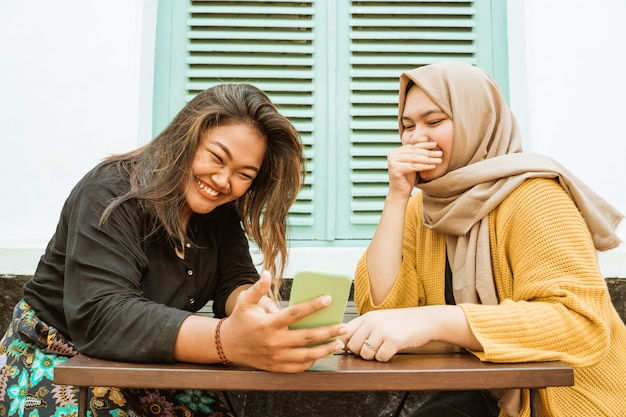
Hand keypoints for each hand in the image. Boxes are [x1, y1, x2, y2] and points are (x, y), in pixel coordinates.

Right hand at [221, 271, 347, 371]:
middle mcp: (274, 342)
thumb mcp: (245, 302)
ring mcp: (276, 357)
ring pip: (306, 355)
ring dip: (325, 350)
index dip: (312, 306)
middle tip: (344, 327)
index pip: (295, 314)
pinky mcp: (276, 367)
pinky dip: (312, 361)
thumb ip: (257, 288)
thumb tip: (266, 273)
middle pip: (306, 337)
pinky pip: (298, 367)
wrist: (228, 346)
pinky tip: (323, 353)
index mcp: (268, 324)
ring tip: (340, 343)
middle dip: (327, 332)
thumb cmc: (240, 321)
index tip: (328, 299)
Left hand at [340, 308, 430, 361]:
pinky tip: (392, 350)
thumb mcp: (380, 319)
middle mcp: (373, 322)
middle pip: (353, 346)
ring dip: (373, 356)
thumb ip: (364, 328)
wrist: (425, 320)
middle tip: (371, 350)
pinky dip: (385, 358)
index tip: (346, 349)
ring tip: (383, 349)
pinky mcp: (394, 340)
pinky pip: (380, 358)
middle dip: (360, 353)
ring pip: (366, 354)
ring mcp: (383, 331)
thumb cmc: (402, 322)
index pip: (345, 331)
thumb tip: (345, 344)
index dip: (343, 343)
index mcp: (367, 316)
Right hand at [387, 142, 441, 197]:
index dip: (424, 145)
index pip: (412, 146)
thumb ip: (415, 152)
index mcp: (395, 151)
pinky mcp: (395, 169)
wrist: (399, 193)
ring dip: (428, 159)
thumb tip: (422, 137)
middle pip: (414, 152)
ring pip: (414, 158)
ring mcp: (392, 161)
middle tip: (440, 153)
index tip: (435, 144)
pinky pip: (413, 166)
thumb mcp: (412, 163)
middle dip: (428, 152)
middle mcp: (392, 155)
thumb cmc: (407, 178)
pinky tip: (433, 166)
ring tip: (439, 159)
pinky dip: (425, 166)